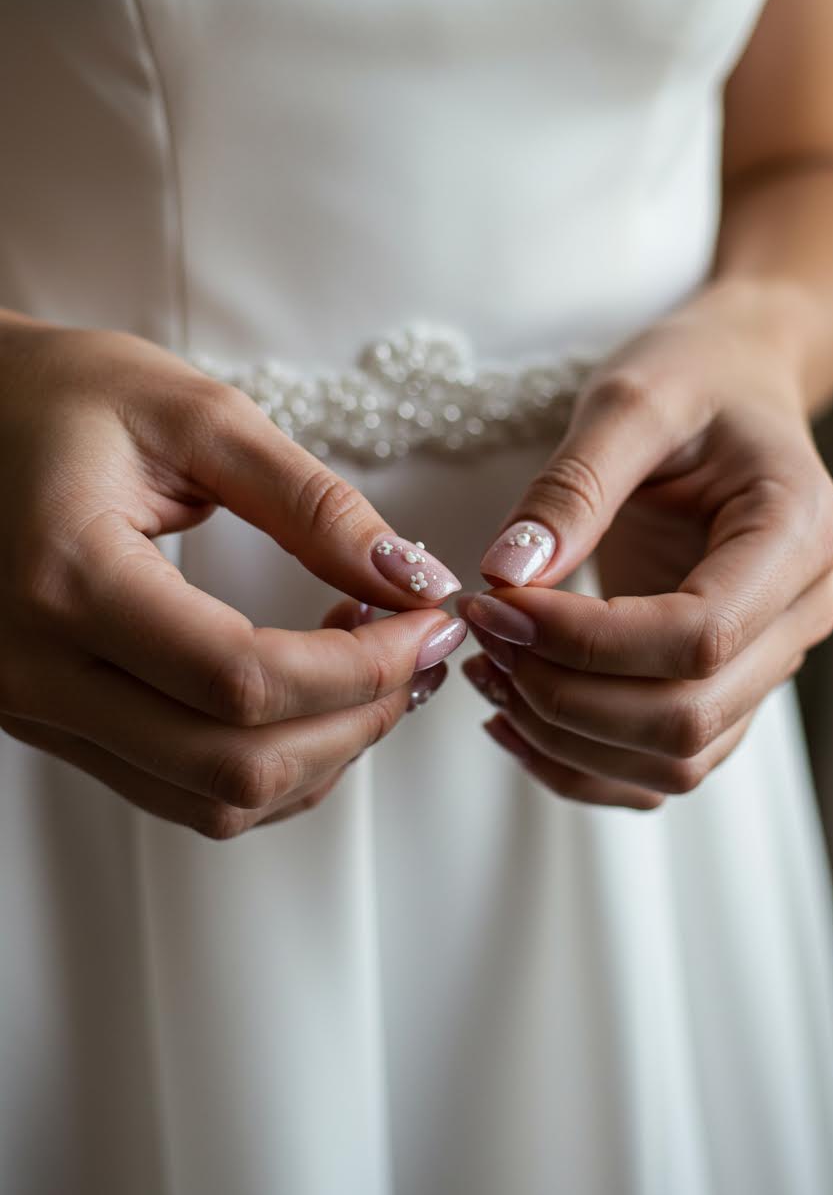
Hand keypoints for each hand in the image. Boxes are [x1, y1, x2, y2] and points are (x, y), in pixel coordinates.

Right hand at [0, 315, 464, 836]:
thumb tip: (412, 579)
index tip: (430, 623)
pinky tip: (311, 699)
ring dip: (320, 754)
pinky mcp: (52, 722)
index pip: (244, 679)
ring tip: (373, 671)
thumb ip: (310, 502)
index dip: (364, 668)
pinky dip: (269, 765)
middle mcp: (37, 671)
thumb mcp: (191, 416)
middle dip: (358, 720)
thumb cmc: (58, 395)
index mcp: (66, 577)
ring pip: (210, 799)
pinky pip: (180, 789)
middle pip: (234, 765)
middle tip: (419, 655)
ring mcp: (37, 710)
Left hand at [464, 291, 832, 807]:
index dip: (584, 642)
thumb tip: (508, 576)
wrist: (733, 387)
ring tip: (489, 671)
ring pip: (673, 760)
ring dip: (564, 737)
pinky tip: (514, 717)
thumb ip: (571, 488)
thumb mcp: (631, 399)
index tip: (494, 604)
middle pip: (685, 718)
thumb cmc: (695, 379)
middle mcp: (797, 614)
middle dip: (562, 694)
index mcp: (795, 535)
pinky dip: (579, 761)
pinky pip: (658, 767)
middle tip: (481, 636)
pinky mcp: (723, 685)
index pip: (697, 637)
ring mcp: (765, 661)